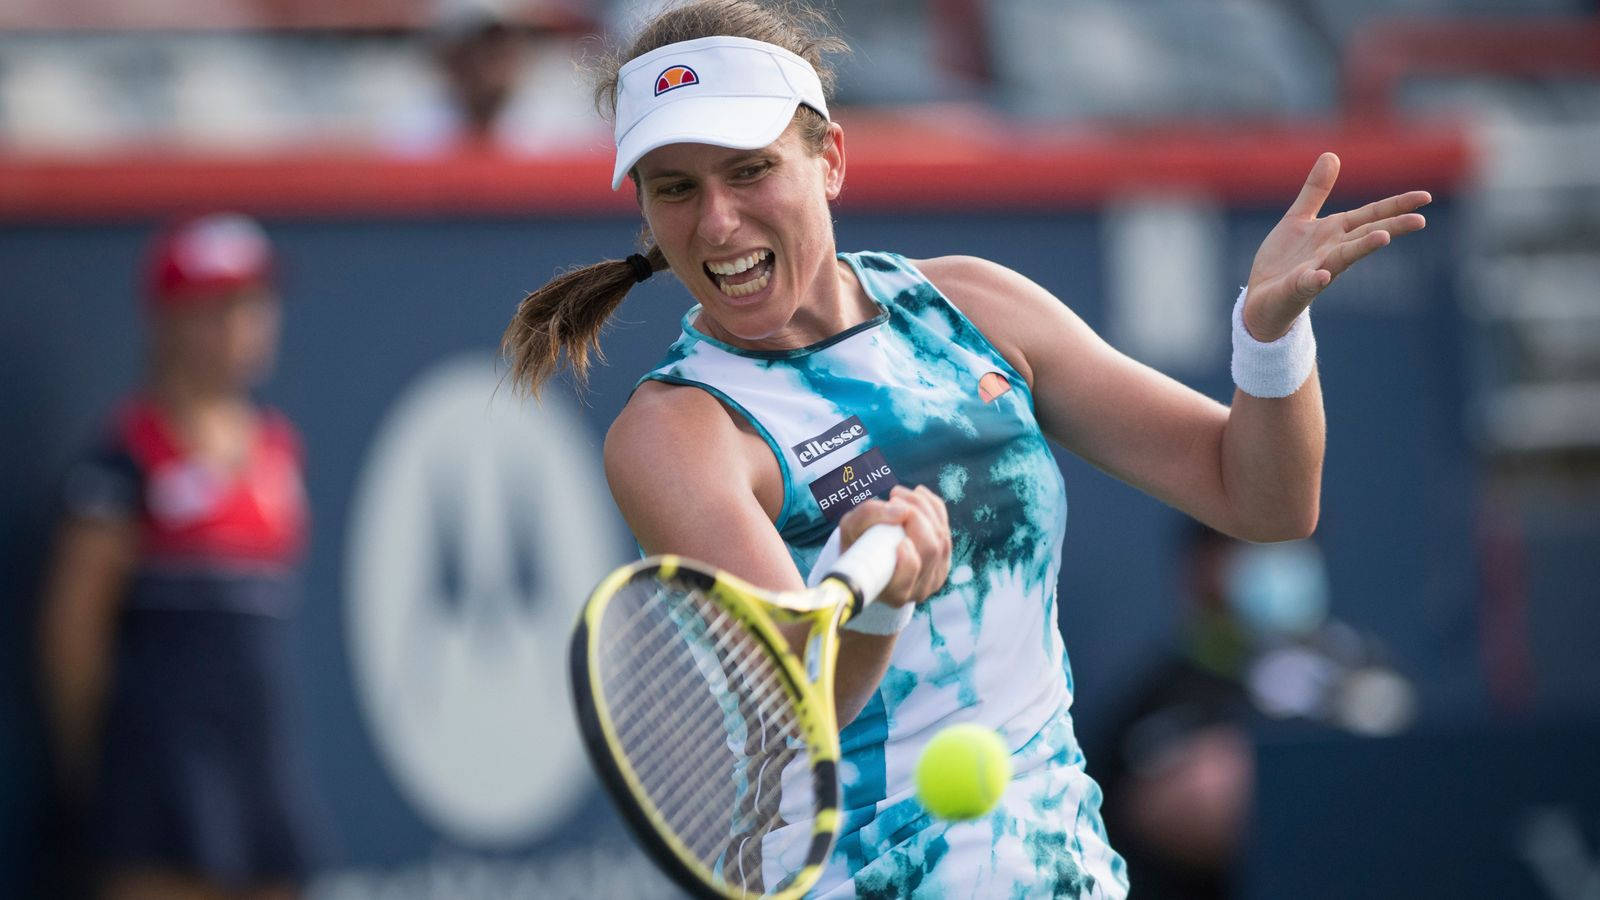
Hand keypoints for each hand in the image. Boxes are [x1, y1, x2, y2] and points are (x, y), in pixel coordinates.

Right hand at [837, 485, 950, 607]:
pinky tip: (918, 494)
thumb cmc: (856, 545)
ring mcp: (934, 577)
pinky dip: (933, 508)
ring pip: (942, 538)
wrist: (865, 557)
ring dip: (923, 507)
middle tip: (894, 498)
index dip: (909, 559)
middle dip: (917, 515)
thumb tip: (902, 510)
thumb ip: (868, 516)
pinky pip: (945, 530)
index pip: (910, 579)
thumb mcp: (850, 529)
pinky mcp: (943, 562)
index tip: (898, 536)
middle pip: (931, 550)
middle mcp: (918, 590)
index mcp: (893, 593)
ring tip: (899, 494)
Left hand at [1245, 152, 1430, 340]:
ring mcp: (1316, 271)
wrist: (1259, 299)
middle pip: (1366, 235)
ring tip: (1382, 238)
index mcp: (1335, 233)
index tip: (1425, 197)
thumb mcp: (1299, 219)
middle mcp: (1332, 251)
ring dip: (1362, 248)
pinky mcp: (1295, 288)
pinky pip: (1306, 284)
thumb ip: (1316, 191)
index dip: (1396, 205)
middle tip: (1421, 221)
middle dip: (1393, 228)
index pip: (1371, 216)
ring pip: (1343, 258)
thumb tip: (1331, 154)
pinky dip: (1314, 279)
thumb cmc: (1284, 261)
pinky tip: (1322, 276)